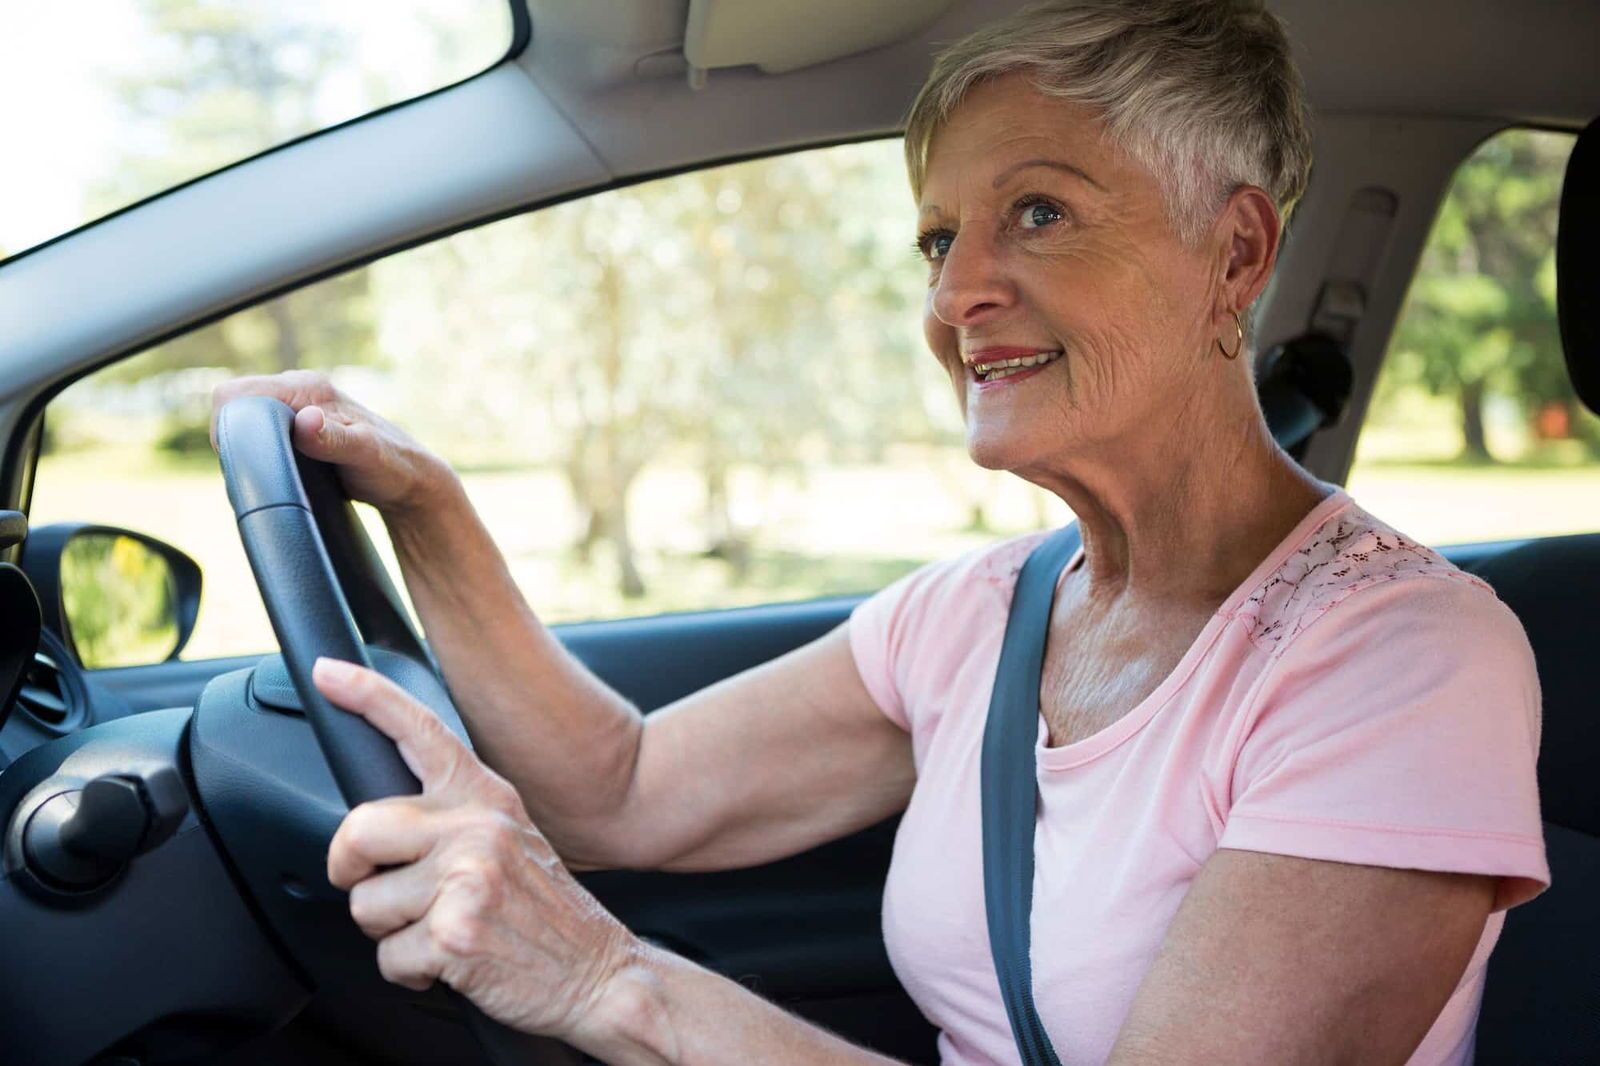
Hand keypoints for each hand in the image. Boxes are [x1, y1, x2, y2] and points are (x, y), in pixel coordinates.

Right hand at [209, 369, 451, 517]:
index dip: (228, 422)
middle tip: (251, 466)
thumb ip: (333, 438)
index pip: (238, 392)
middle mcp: (302, 389)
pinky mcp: (302, 423)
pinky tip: (272, 464)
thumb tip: (304, 421)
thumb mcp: (364, 454)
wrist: (413, 480)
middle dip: (234, 432)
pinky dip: (259, 445)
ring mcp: (301, 405)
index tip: (238, 455)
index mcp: (309, 387)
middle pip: (237, 402)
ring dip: (246, 440)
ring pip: (248, 416)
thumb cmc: (391, 466)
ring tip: (262, 467)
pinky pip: (264, 427)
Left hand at [315, 657, 637, 1039]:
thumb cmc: (545, 913)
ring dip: (391, 933)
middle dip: (352, 872)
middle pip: (358, 830)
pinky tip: (451, 963)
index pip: (420, 731)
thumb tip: (377, 827)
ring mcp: (466, 878)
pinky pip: (387, 957)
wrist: (598, 971)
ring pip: (365, 905)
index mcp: (486, 797)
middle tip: (380, 890)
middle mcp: (477, 827)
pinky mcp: (455, 932)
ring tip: (441, 931)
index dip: (367, 696)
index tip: (327, 672)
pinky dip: (410, 973)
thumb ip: (453, 818)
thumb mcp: (511, 838)